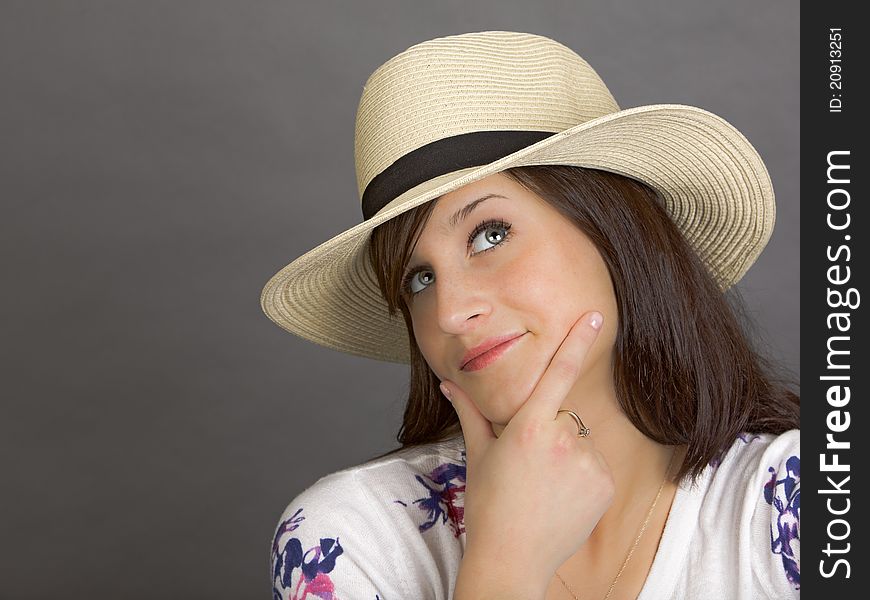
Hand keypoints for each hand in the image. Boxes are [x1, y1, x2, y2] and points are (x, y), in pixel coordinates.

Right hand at [441, 311, 614, 585]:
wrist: (512, 559)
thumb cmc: (489, 505)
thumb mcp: (478, 453)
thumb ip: (469, 411)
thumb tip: (448, 382)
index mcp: (529, 426)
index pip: (557, 373)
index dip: (576, 341)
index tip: (595, 315)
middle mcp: (563, 439)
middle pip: (563, 414)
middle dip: (548, 429)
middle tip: (529, 465)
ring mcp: (588, 463)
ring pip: (579, 439)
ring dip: (566, 453)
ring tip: (544, 485)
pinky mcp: (605, 484)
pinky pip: (595, 464)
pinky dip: (582, 475)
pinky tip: (561, 497)